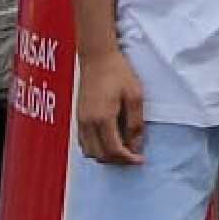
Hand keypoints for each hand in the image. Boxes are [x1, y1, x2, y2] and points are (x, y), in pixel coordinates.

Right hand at [75, 46, 144, 165]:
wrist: (97, 58)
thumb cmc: (118, 73)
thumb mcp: (135, 96)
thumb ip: (135, 122)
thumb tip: (136, 144)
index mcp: (103, 119)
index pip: (114, 150)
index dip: (128, 159)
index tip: (139, 160)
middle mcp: (88, 123)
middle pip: (100, 155)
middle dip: (118, 161)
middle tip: (133, 157)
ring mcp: (80, 121)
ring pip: (90, 151)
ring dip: (106, 156)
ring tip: (123, 150)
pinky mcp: (78, 117)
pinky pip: (84, 143)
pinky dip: (96, 148)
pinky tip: (109, 142)